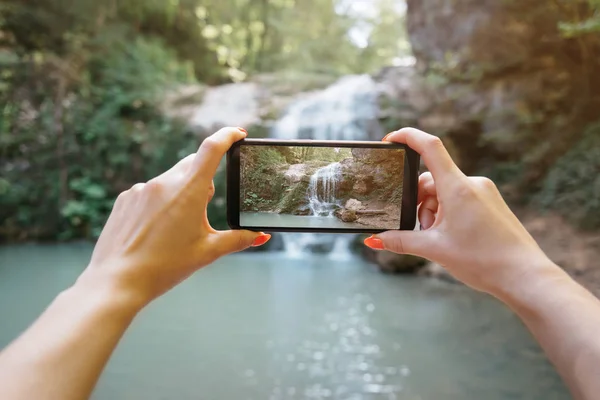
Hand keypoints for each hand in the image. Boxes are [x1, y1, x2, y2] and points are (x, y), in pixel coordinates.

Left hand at [79, 127, 269, 306]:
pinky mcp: (125, 199)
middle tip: (203, 209)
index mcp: (188, 191)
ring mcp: (140, 189)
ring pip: (170, 181)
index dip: (227, 136)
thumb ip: (238, 239)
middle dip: (203, 179)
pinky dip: (158, 204)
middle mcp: (164, 183)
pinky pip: (149, 192)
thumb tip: (261, 236)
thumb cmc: (165, 267)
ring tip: (174, 229)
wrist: (118, 281)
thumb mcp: (207, 252)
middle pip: (192, 165)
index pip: (211, 149)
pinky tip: (154, 230)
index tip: (238, 133)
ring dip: (180, 193)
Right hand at [364, 128, 558, 294]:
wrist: (524, 277)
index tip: (390, 139)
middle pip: (431, 181)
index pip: (430, 147)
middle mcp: (472, 184)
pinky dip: (448, 214)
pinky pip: (459, 200)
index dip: (408, 137)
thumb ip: (400, 241)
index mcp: (457, 188)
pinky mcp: (490, 203)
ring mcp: (483, 193)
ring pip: (444, 193)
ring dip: (433, 213)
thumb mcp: (434, 250)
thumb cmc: (483, 260)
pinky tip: (453, 238)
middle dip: (419, 204)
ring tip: (440, 241)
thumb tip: (373, 240)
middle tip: (423, 232)